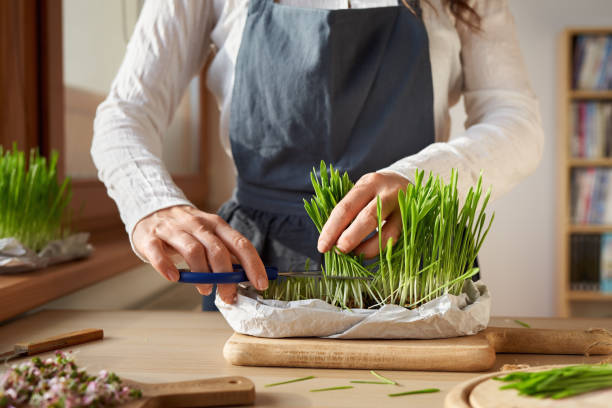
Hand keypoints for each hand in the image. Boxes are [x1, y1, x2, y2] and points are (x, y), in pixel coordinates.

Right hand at [132, 205, 267, 302]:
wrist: (152, 210)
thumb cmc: (186, 230)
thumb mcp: (209, 236)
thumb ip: (226, 254)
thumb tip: (247, 277)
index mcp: (216, 225)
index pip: (240, 244)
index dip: (252, 264)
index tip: (261, 283)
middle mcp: (197, 224)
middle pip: (218, 250)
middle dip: (226, 277)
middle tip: (228, 295)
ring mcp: (174, 230)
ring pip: (193, 251)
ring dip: (202, 274)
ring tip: (205, 290)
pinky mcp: (151, 237)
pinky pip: (158, 253)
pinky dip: (166, 266)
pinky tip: (174, 277)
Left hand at [317, 172, 410, 257]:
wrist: (407, 182)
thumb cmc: (376, 191)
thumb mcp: (362, 192)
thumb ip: (349, 211)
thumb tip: (332, 239)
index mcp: (369, 183)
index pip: (346, 207)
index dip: (332, 228)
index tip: (323, 245)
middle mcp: (387, 193)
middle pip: (368, 217)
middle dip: (350, 238)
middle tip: (339, 251)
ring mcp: (403, 208)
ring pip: (386, 233)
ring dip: (367, 248)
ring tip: (354, 254)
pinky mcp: (411, 222)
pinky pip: (395, 240)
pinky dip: (379, 249)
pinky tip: (369, 252)